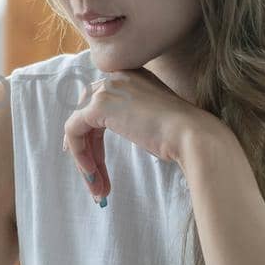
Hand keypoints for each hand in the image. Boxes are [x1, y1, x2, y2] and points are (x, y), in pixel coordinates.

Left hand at [62, 67, 212, 201]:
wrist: (191, 136)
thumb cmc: (178, 135)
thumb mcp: (148, 119)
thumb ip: (125, 117)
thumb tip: (95, 135)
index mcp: (130, 76)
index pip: (99, 103)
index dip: (91, 134)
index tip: (91, 159)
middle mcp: (115, 76)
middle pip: (86, 114)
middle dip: (88, 150)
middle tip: (95, 179)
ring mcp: (106, 88)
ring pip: (78, 125)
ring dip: (85, 159)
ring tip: (98, 189)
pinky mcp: (97, 105)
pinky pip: (73, 130)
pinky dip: (80, 155)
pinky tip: (93, 176)